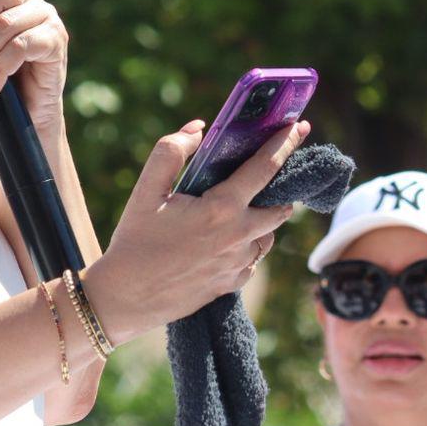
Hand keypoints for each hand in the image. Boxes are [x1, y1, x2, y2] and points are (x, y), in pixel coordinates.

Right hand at [85, 117, 310, 342]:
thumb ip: (171, 151)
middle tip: (270, 172)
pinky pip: (253, 259)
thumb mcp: (146, 189)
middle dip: (281, 187)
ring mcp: (238, 264)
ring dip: (263, 218)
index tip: (301, 127)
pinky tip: (226, 238)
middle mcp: (238, 237)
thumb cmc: (134, 240)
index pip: (266, 167)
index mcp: (221, 209)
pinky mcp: (232, 284)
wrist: (125, 298)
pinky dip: (248, 244)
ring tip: (241, 206)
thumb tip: (199, 130)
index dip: (285, 143)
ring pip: (268, 234)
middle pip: (281, 206)